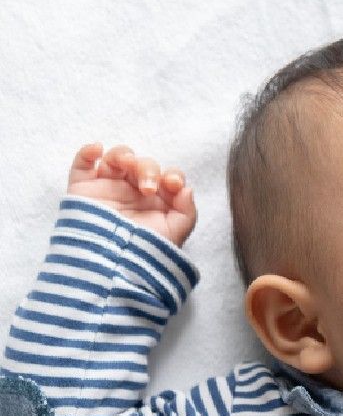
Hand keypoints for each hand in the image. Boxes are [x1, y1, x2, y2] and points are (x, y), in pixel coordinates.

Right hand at [66, 143, 196, 246]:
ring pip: (116, 158)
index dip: (173, 175)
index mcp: (157, 201)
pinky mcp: (84, 189)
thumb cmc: (145, 252)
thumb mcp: (174, 235)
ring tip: (127, 165)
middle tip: (148, 188)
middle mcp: (133, 191)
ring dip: (124, 155)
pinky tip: (97, 149)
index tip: (172, 184)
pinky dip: (87, 151)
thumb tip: (186, 189)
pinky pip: (82, 164)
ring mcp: (108, 188)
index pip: (167, 177)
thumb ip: (187, 212)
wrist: (112, 266)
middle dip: (148, 169)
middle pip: (144, 164)